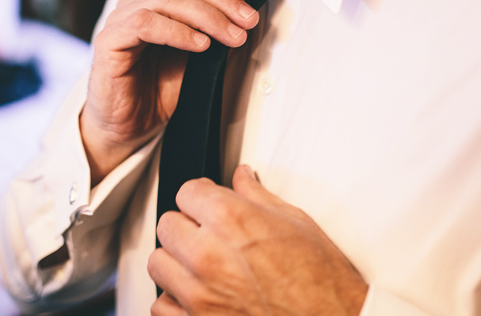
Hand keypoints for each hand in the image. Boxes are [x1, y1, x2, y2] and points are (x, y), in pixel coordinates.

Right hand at [81, 0, 258, 183]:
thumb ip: (213, 30)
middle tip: (249, 19)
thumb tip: (246, 13)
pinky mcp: (110, 41)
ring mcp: (120, 18)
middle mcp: (137, 2)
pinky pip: (145, 24)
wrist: (128, 127)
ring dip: (208, 16)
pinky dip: (178, 31)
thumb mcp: (196, 55)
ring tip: (233, 36)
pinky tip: (201, 45)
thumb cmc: (159, 90)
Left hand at [149, 165, 368, 315]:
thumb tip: (242, 177)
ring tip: (201, 265)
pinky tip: (196, 295)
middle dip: (186, 225)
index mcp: (230, 219)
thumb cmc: (321, 279)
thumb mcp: (295, 221)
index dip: (201, 195)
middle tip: (208, 233)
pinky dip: (174, 300)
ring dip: (176, 262)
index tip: (208, 202)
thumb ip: (257, 196)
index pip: (186, 191)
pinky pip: (161, 306)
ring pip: (158, 264)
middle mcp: (207, 255)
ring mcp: (198, 294)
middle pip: (168, 225)